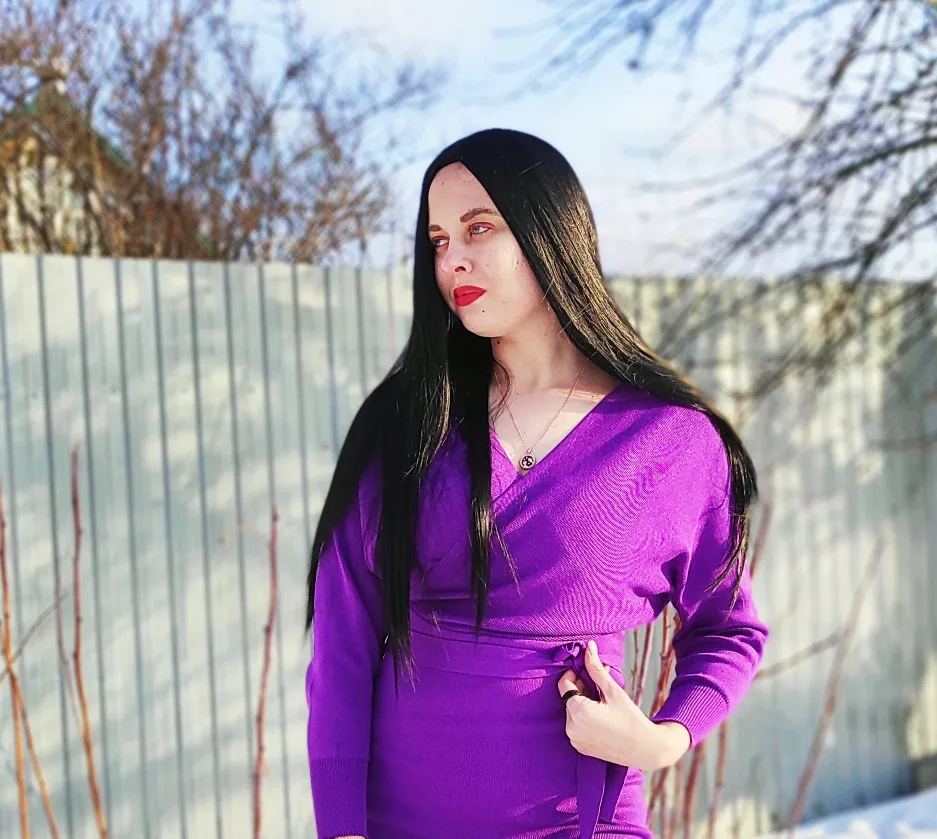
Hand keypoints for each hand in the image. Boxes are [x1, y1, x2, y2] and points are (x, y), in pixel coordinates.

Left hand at [557, 639, 690, 771]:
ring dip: (583, 703)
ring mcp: (574, 739)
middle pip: (569, 698)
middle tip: (601, 685)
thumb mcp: (612, 690)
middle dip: (582, 688)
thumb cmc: (631, 719)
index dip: (575, 674)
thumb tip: (589, 646)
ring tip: (603, 702)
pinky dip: (585, 719)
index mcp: (577, 711)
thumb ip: (596, 669)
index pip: (564, 684)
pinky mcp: (580, 747)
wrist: (645, 749)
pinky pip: (576, 726)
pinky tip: (602, 717)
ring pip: (573, 712)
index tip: (588, 671)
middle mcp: (571, 727)